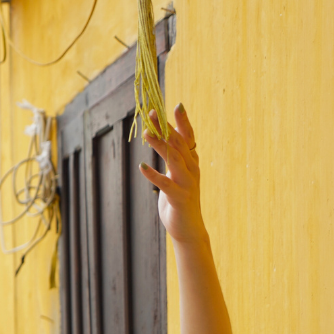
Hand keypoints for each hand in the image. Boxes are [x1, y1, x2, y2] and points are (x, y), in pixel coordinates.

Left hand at [138, 104, 206, 244]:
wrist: (188, 228)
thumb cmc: (179, 199)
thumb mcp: (177, 174)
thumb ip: (174, 157)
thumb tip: (163, 137)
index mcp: (192, 162)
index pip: (189, 137)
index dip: (183, 121)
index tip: (176, 105)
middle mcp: (192, 169)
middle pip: (179, 143)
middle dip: (166, 127)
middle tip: (152, 113)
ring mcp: (187, 183)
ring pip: (174, 159)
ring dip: (159, 145)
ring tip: (146, 133)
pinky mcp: (179, 197)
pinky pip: (165, 183)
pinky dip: (153, 175)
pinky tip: (141, 166)